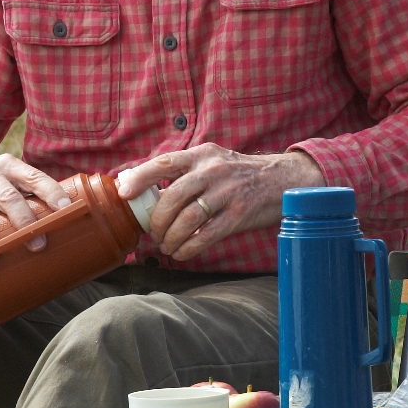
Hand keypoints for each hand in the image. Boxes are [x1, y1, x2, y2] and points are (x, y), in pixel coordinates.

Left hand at [115, 144, 323, 261]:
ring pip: (188, 219)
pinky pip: (206, 236)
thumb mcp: (213, 162)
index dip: (140, 178)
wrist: (283, 180)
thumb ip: (183, 173)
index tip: (124, 194)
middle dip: (157, 221)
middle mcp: (213, 171)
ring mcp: (228, 193)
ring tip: (167, 246)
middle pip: (173, 197)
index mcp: (202, 155)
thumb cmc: (240, 174)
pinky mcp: (239, 215)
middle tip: (154, 233)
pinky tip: (182, 253)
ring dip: (171, 238)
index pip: (164, 163)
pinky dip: (189, 248)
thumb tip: (141, 187)